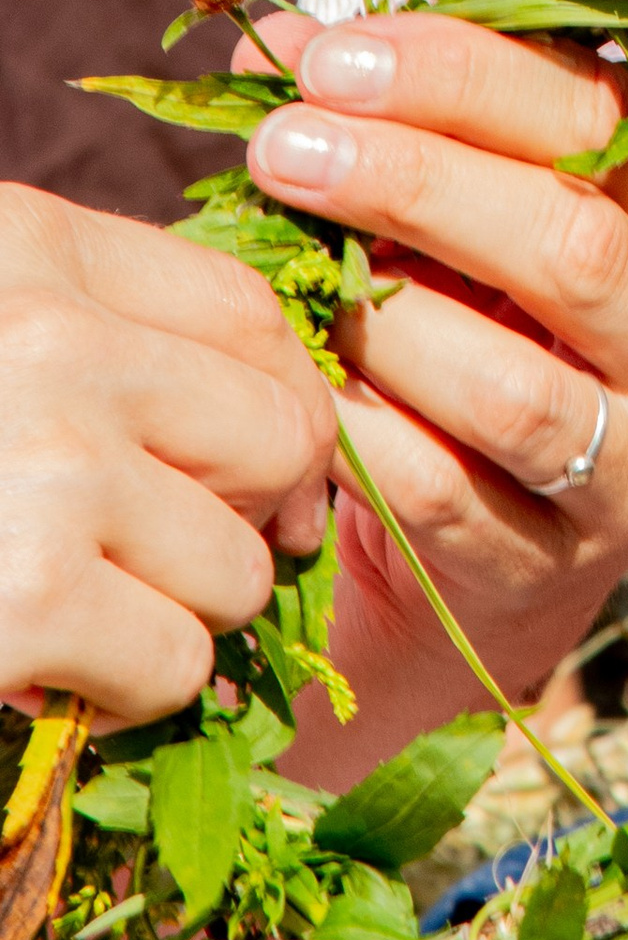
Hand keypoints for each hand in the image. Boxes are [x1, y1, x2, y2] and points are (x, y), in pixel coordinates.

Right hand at [0, 187, 336, 723]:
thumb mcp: (2, 343)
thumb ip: (112, 337)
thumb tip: (288, 423)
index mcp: (31, 246)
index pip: (252, 306)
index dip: (285, 398)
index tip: (259, 471)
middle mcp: (48, 337)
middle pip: (280, 429)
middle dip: (247, 515)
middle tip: (148, 559)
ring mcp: (44, 465)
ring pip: (242, 562)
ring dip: (179, 615)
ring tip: (73, 609)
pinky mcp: (25, 600)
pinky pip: (179, 660)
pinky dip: (128, 693)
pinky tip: (45, 673)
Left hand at [239, 13, 627, 773]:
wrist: (479, 566)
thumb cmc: (475, 342)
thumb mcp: (462, 228)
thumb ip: (398, 127)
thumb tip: (273, 42)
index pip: (600, 117)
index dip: (461, 74)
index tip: (328, 57)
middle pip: (575, 243)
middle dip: (416, 182)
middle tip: (284, 150)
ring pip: (518, 387)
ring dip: (381, 322)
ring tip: (286, 277)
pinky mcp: (562, 574)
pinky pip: (446, 499)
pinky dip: (358, 437)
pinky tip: (295, 389)